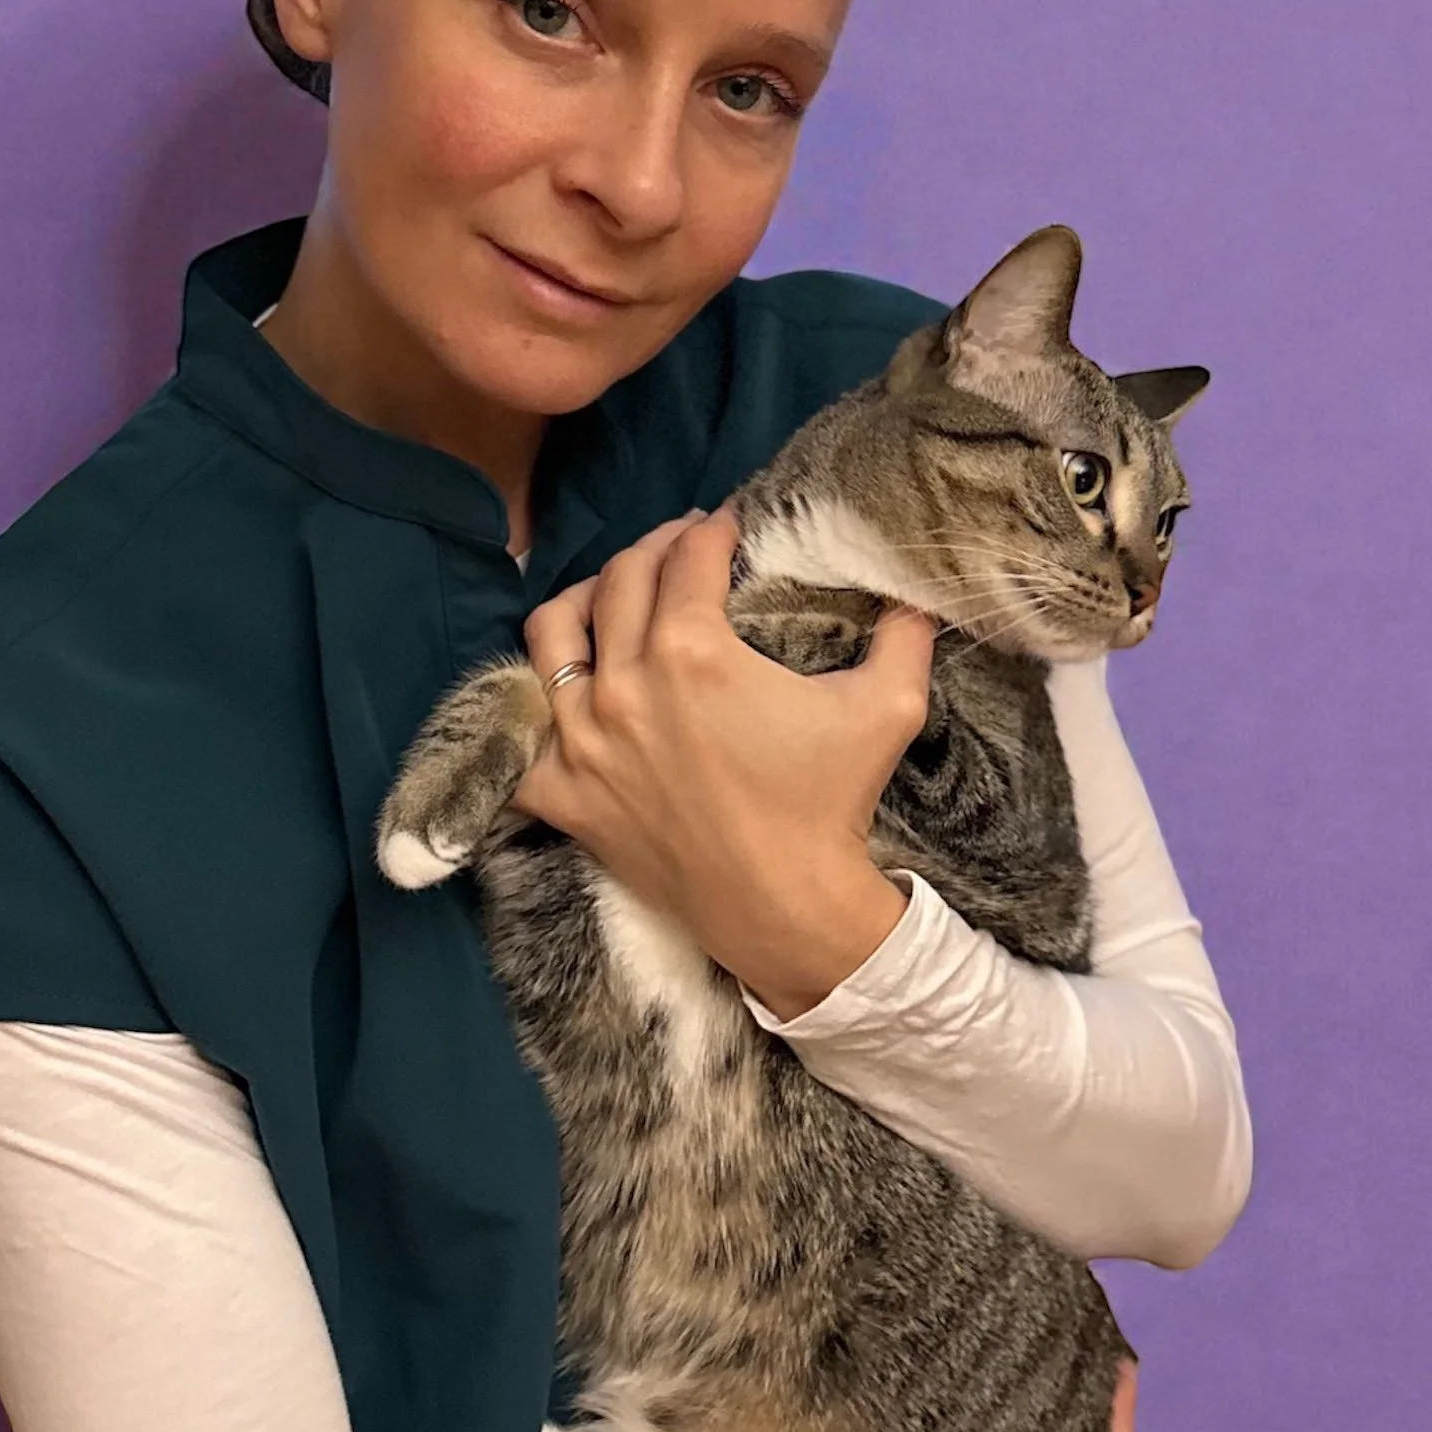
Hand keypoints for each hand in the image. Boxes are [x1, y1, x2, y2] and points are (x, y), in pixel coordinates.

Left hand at [511, 504, 937, 1017]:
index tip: (724, 526)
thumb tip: (915, 590)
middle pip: (620, 580)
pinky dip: (527, 709)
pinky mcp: (563, 793)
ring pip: (551, 635)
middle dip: (654, 550)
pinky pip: (517, 735)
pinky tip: (554, 691)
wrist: (786, 906)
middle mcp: (625, 683)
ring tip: (609, 596)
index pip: (689, 560)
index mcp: (693, 651)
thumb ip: (902, 633)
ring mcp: (582, 740)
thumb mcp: (889, 706)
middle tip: (679, 549)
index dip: (710, 531)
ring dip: (581, 601)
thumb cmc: (832, 804)